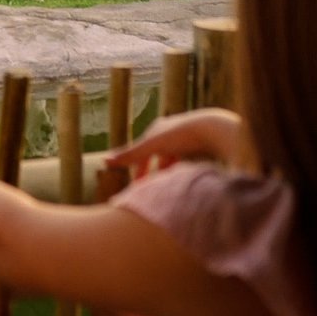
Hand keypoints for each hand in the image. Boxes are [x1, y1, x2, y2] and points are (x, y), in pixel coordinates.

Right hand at [106, 109, 241, 176]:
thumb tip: (104, 160)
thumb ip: (130, 155)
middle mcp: (170, 131)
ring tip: (165, 186)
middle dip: (152, 170)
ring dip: (168, 171)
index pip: (142, 150)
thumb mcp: (151, 147)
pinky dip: (182, 170)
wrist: (211, 128)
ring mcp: (186, 137)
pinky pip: (188, 160)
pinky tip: (184, 179)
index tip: (137, 184)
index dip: (138, 167)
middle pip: (157, 154)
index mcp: (156, 129)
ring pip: (173, 158)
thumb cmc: (179, 135)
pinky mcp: (200, 144)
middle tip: (149, 187)